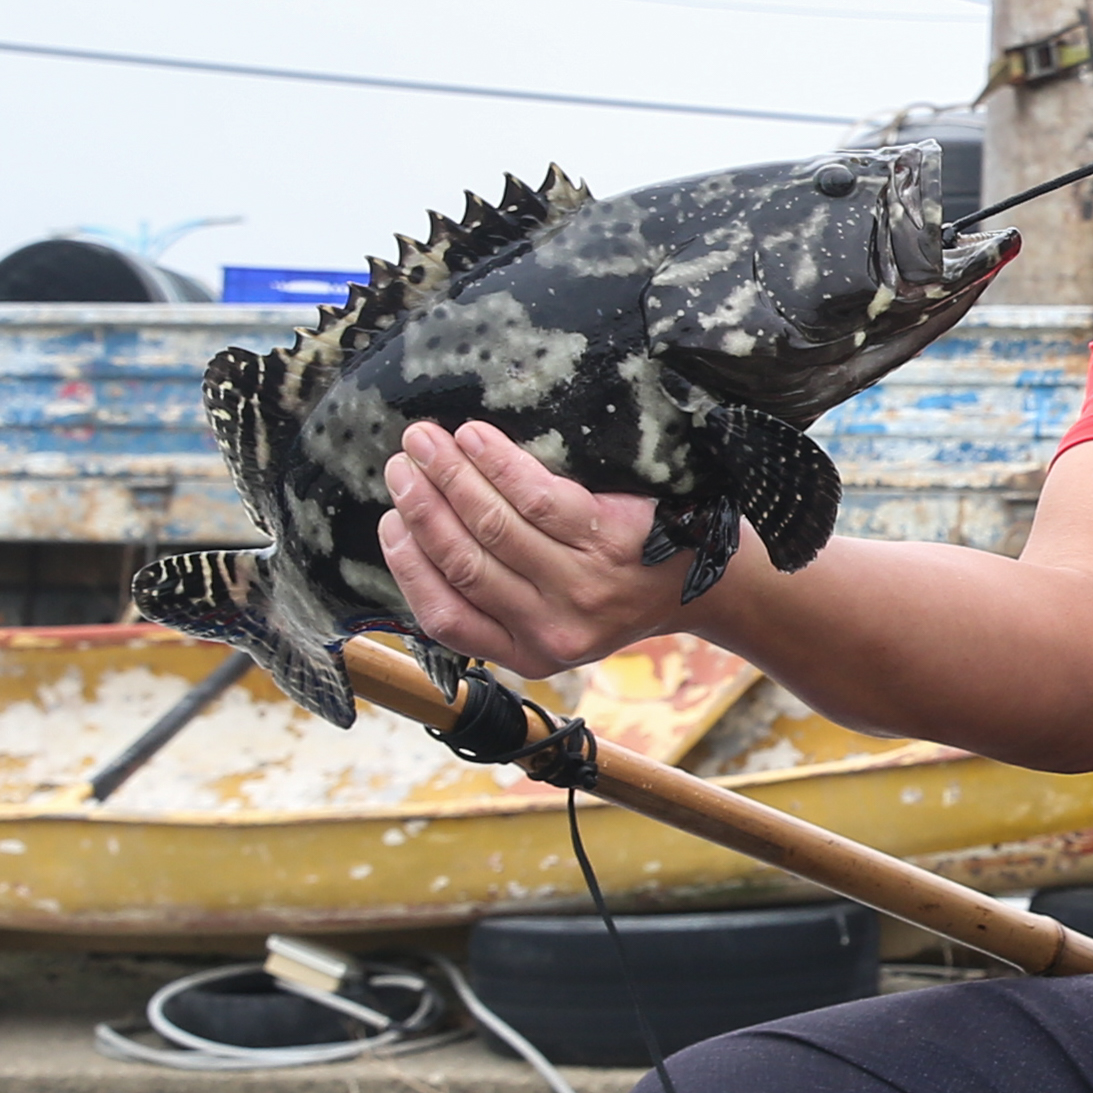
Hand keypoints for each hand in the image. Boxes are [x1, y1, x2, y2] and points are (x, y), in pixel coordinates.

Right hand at [376, 418, 686, 671]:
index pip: (446, 618)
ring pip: (494, 525)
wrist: (703, 580)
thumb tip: (421, 540)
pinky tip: (474, 438)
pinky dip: (497, 463)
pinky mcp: (609, 540)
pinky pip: (537, 496)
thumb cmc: (613, 587)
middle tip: (400, 464)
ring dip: (449, 476)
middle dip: (421, 507)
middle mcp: (554, 628)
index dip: (409, 566)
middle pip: (465, 562)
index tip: (389, 523)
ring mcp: (584, 586)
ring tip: (425, 441)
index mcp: (529, 653)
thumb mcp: (554, 617)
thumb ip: (499, 599)